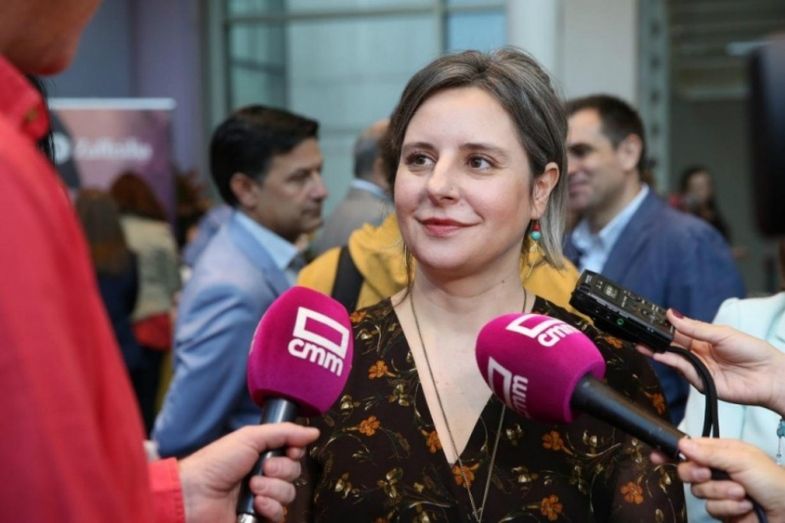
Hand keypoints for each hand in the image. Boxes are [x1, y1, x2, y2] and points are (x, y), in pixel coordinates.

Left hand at [178, 422, 318, 522]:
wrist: (194, 495)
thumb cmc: (215, 463)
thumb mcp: (249, 437)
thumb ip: (283, 432)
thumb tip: (313, 432)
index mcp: (260, 456)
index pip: (292, 455)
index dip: (295, 453)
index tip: (290, 451)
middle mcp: (263, 477)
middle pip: (294, 474)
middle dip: (281, 470)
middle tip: (262, 469)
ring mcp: (261, 500)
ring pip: (289, 494)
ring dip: (272, 489)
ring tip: (252, 488)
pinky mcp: (259, 520)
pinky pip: (280, 515)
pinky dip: (270, 508)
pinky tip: (255, 504)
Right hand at [637, 310, 784, 414]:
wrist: (771, 377)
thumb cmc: (754, 352)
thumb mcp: (722, 333)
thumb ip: (695, 327)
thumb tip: (672, 314)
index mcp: (704, 340)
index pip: (679, 332)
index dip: (665, 326)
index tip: (651, 320)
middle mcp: (699, 355)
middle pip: (673, 346)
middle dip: (656, 340)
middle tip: (640, 334)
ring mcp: (699, 369)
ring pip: (674, 359)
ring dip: (658, 352)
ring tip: (644, 344)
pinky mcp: (701, 383)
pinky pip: (684, 372)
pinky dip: (672, 363)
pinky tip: (662, 355)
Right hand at [676, 437, 784, 522]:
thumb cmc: (772, 481)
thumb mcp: (742, 459)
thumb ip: (710, 452)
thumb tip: (681, 444)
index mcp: (723, 452)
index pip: (692, 447)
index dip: (674, 451)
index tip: (657, 455)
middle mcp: (719, 470)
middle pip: (688, 470)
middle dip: (697, 473)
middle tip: (708, 474)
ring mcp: (721, 491)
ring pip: (699, 491)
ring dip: (720, 493)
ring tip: (741, 493)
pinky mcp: (724, 511)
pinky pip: (711, 508)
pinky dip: (728, 508)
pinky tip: (744, 507)